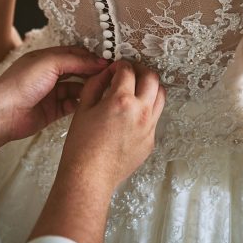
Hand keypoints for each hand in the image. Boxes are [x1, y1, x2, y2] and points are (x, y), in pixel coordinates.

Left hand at [0, 46, 109, 143]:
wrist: (3, 113)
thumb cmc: (21, 83)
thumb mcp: (49, 63)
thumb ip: (75, 60)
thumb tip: (97, 61)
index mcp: (46, 58)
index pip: (74, 54)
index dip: (91, 57)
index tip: (108, 62)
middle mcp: (49, 74)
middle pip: (77, 71)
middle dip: (93, 72)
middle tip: (111, 76)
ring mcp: (51, 93)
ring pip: (76, 89)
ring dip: (89, 89)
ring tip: (104, 90)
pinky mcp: (52, 111)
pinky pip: (71, 105)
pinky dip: (81, 104)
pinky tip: (91, 103)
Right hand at [57, 60, 165, 190]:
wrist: (89, 176)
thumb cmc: (82, 146)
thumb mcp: (83, 108)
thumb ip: (96, 84)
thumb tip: (107, 73)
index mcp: (121, 101)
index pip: (128, 70)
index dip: (121, 65)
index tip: (116, 68)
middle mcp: (140, 112)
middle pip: (152, 78)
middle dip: (141, 70)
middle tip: (130, 73)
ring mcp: (149, 127)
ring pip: (161, 96)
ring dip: (150, 88)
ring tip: (137, 90)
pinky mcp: (151, 141)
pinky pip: (155, 117)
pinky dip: (147, 109)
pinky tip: (132, 114)